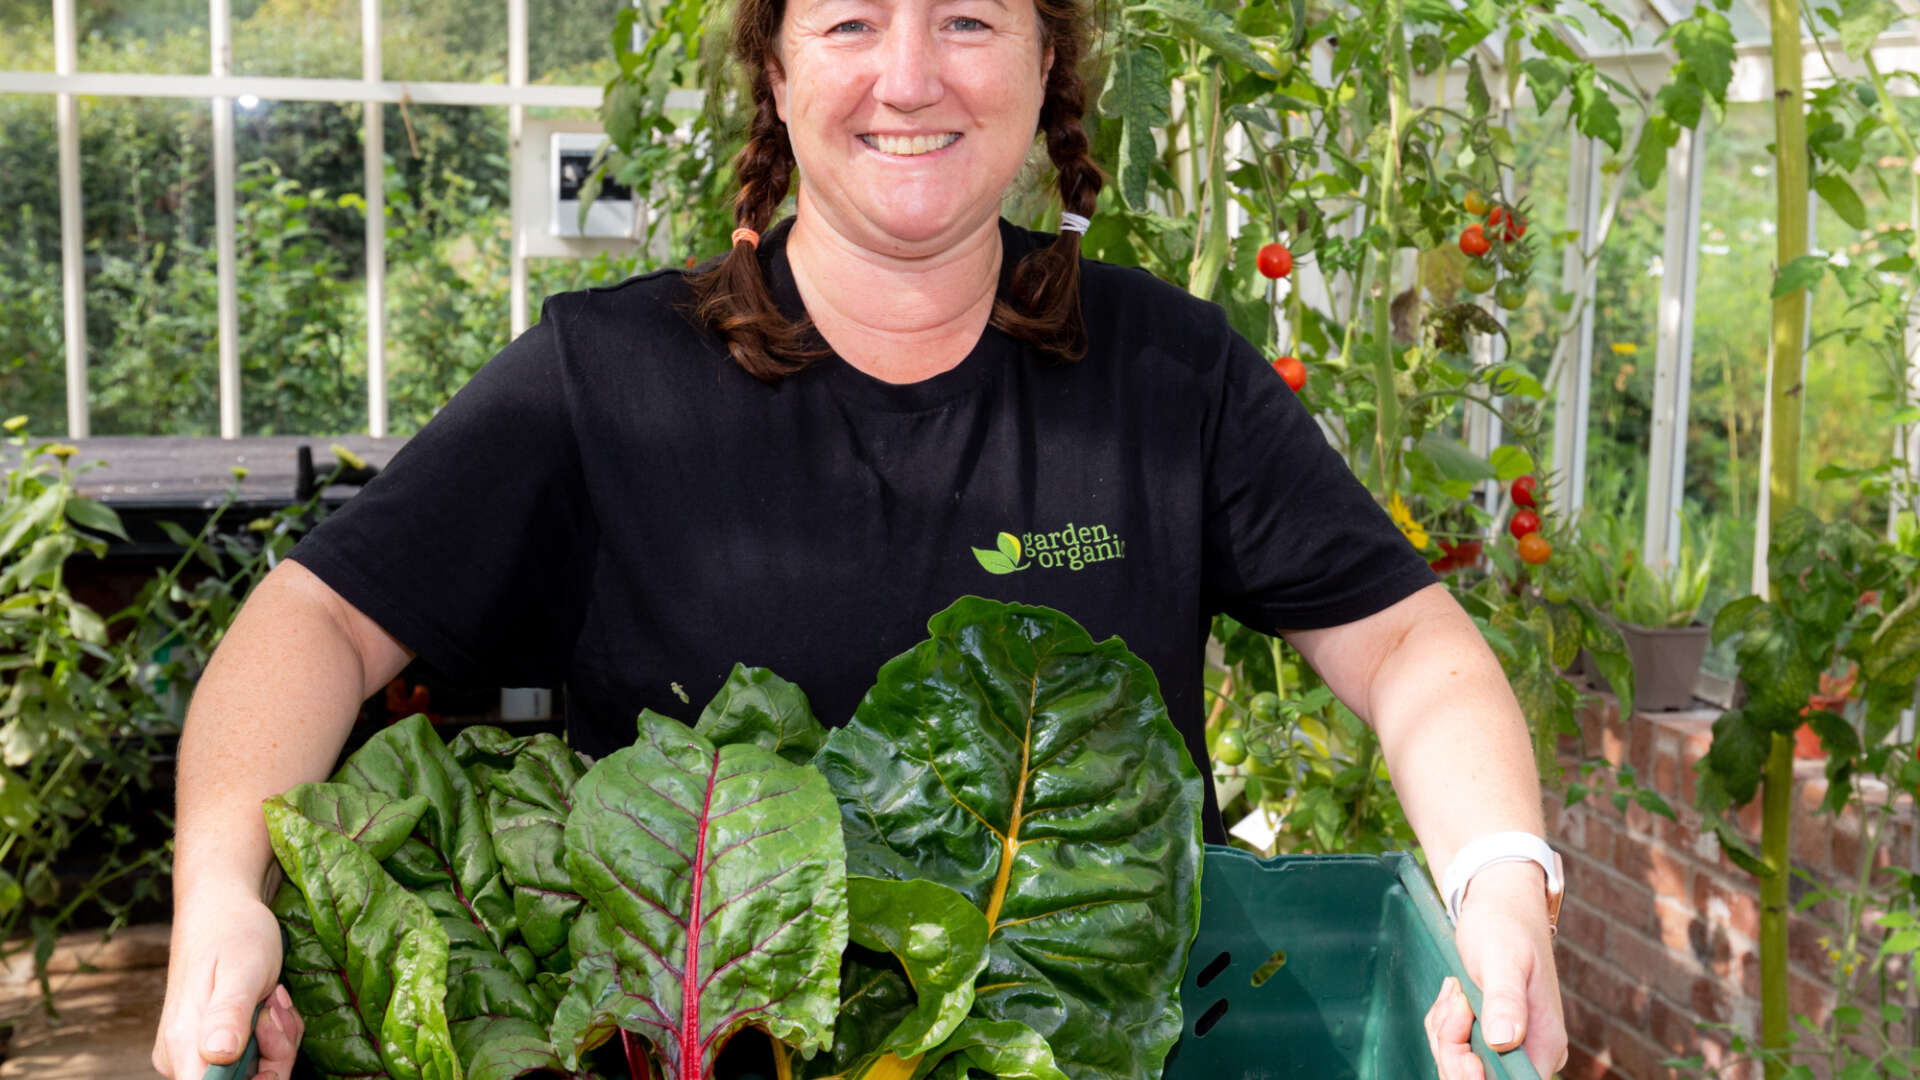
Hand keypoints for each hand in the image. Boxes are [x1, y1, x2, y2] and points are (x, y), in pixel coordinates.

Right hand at [153, 884, 305, 1079]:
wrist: (225, 911)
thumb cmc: (234, 933)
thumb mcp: (242, 970)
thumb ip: (229, 1014)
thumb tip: (219, 1055)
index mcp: (184, 1045)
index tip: (267, 1032)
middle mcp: (183, 1057)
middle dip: (276, 1054)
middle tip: (276, 1007)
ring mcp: (198, 1053)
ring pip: (254, 1074)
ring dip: (279, 1040)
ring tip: (274, 998)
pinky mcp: (214, 1046)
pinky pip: (255, 1059)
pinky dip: (275, 1036)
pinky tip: (271, 1003)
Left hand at [1423, 862, 1566, 1078]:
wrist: (1498, 906)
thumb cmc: (1505, 926)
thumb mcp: (1503, 959)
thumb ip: (1505, 999)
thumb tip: (1505, 1039)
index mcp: (1544, 1044)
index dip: (1475, 1077)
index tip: (1460, 1045)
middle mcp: (1529, 1052)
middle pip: (1476, 1079)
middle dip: (1451, 1046)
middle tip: (1455, 999)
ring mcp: (1507, 1046)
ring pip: (1458, 1065)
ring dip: (1444, 1030)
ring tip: (1456, 989)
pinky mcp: (1486, 1035)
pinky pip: (1452, 1047)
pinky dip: (1442, 1023)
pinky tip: (1453, 994)